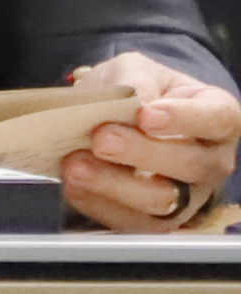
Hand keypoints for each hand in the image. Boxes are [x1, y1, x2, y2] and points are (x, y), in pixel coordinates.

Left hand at [60, 50, 239, 230]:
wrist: (115, 119)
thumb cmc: (138, 92)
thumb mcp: (136, 71)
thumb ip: (133, 82)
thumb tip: (128, 104)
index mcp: (218, 117)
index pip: (216, 120)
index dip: (184, 119)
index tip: (146, 114)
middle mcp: (211, 161)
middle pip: (190, 165)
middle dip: (142, 153)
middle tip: (102, 139)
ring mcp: (187, 196)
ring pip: (162, 201)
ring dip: (115, 185)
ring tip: (76, 165)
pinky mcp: (155, 219)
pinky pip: (130, 222)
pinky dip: (98, 204)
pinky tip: (74, 184)